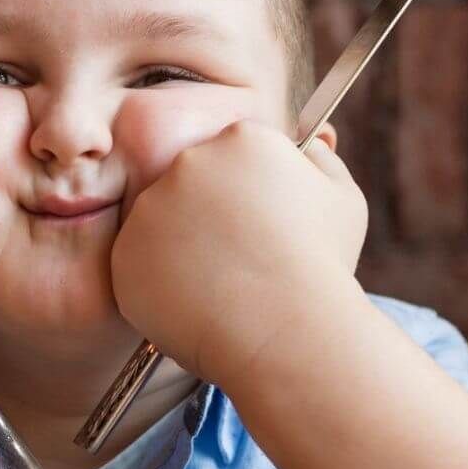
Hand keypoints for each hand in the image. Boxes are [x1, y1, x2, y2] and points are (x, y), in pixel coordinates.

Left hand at [109, 119, 367, 385]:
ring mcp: (150, 208)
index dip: (249, 195)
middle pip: (192, 183)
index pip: (233, 155)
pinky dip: (161, 285)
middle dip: (211, 216)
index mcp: (241, 138)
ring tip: (223, 285)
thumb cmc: (322, 266)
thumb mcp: (343, 199)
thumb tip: (312, 143)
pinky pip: (139, 266)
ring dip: (183, 248)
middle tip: (241, 259)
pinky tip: (198, 303)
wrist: (285, 330)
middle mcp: (188, 162)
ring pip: (161, 224)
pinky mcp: (125, 253)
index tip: (260, 227)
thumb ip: (322, 160)